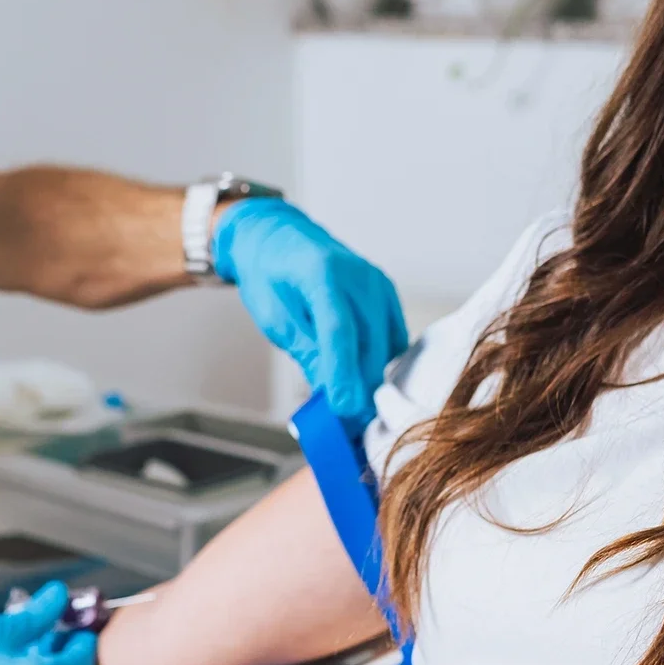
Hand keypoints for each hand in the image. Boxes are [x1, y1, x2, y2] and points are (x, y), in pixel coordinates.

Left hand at [213, 199, 408, 433]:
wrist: (279, 238)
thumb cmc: (270, 274)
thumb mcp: (274, 317)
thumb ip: (305, 350)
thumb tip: (330, 392)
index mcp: (322, 274)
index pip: (340, 331)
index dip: (344, 374)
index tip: (345, 410)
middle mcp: (359, 276)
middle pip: (369, 343)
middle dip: (360, 388)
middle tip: (348, 426)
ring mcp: (378, 284)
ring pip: (385, 345)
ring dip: (370, 378)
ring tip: (351, 407)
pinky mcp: (387, 294)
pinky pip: (393, 337)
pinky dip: (379, 360)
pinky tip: (361, 373)